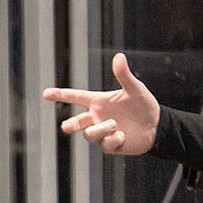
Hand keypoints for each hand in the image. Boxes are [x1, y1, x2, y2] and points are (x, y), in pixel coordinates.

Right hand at [48, 51, 162, 156]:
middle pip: (76, 122)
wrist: (156, 126)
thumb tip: (119, 56)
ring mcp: (102, 132)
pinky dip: (114, 140)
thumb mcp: (135, 89)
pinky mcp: (110, 145)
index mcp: (99, 102)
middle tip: (68, 126)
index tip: (46, 93)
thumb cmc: (144, 105)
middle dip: (70, 124)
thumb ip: (124, 75)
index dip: (61, 95)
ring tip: (116, 125)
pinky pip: (104, 145)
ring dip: (101, 129)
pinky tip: (124, 136)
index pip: (76, 96)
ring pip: (89, 134)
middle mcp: (97, 117)